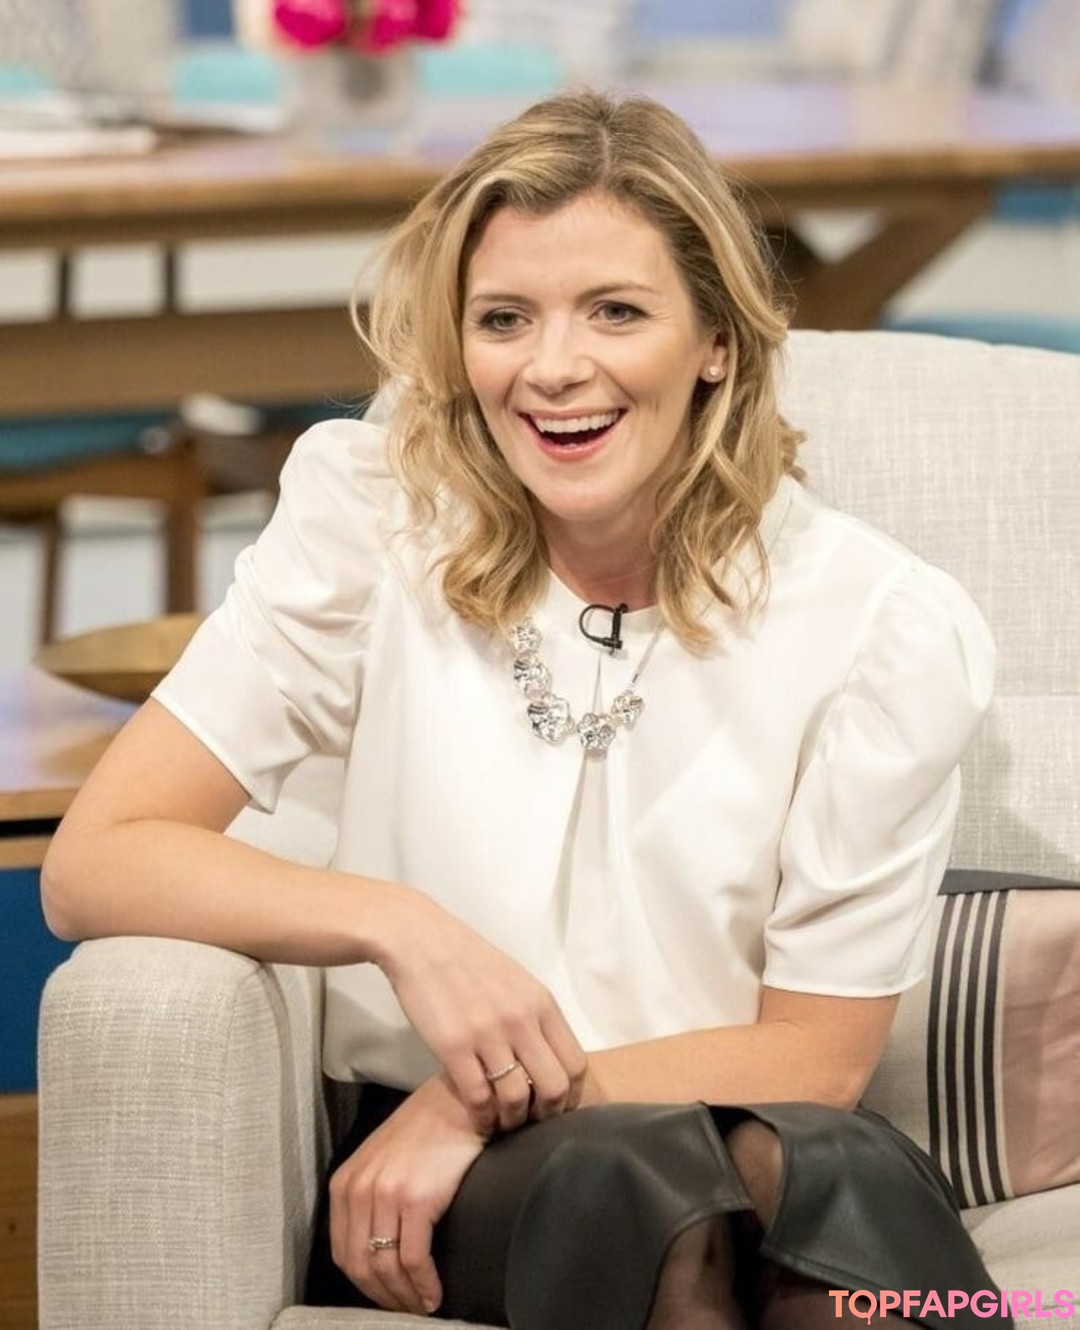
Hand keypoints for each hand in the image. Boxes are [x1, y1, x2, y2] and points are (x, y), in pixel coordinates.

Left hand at [329, 1073, 487, 1315]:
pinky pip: (414, 1258)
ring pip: (386, 1268)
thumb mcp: (383, 1160)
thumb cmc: (428, 1130)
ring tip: (423, 1307)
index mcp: (345, 1183)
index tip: (387, 1297)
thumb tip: (379, 1248)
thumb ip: (371, 1197)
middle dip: (384, 1297)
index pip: (344, 1253)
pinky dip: (423, 1285)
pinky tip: (434, 1294)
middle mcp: (359, 1189)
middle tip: (407, 1310)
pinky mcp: (415, 1198)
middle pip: (361, 1266)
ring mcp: (385, 1193)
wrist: (458, 1100)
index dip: (364, 1286)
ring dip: (405, 1297)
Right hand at [373, 887, 586, 1132]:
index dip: (572, 1097)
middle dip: (547, 1116)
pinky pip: (478, 1097)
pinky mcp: (453, 1046)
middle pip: (554, 1087)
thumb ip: (534, 1018)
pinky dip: (482, 1117)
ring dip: (512, 1121)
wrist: (421, 941)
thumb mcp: (516, 983)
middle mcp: (521, 1020)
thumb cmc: (468, 962)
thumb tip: (547, 1060)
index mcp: (541, 1003)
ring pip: (516, 1098)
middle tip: (533, 1124)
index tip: (559, 1109)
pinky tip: (479, 1119)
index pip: (576, 1063)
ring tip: (503, 1125)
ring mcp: (487, 1034)